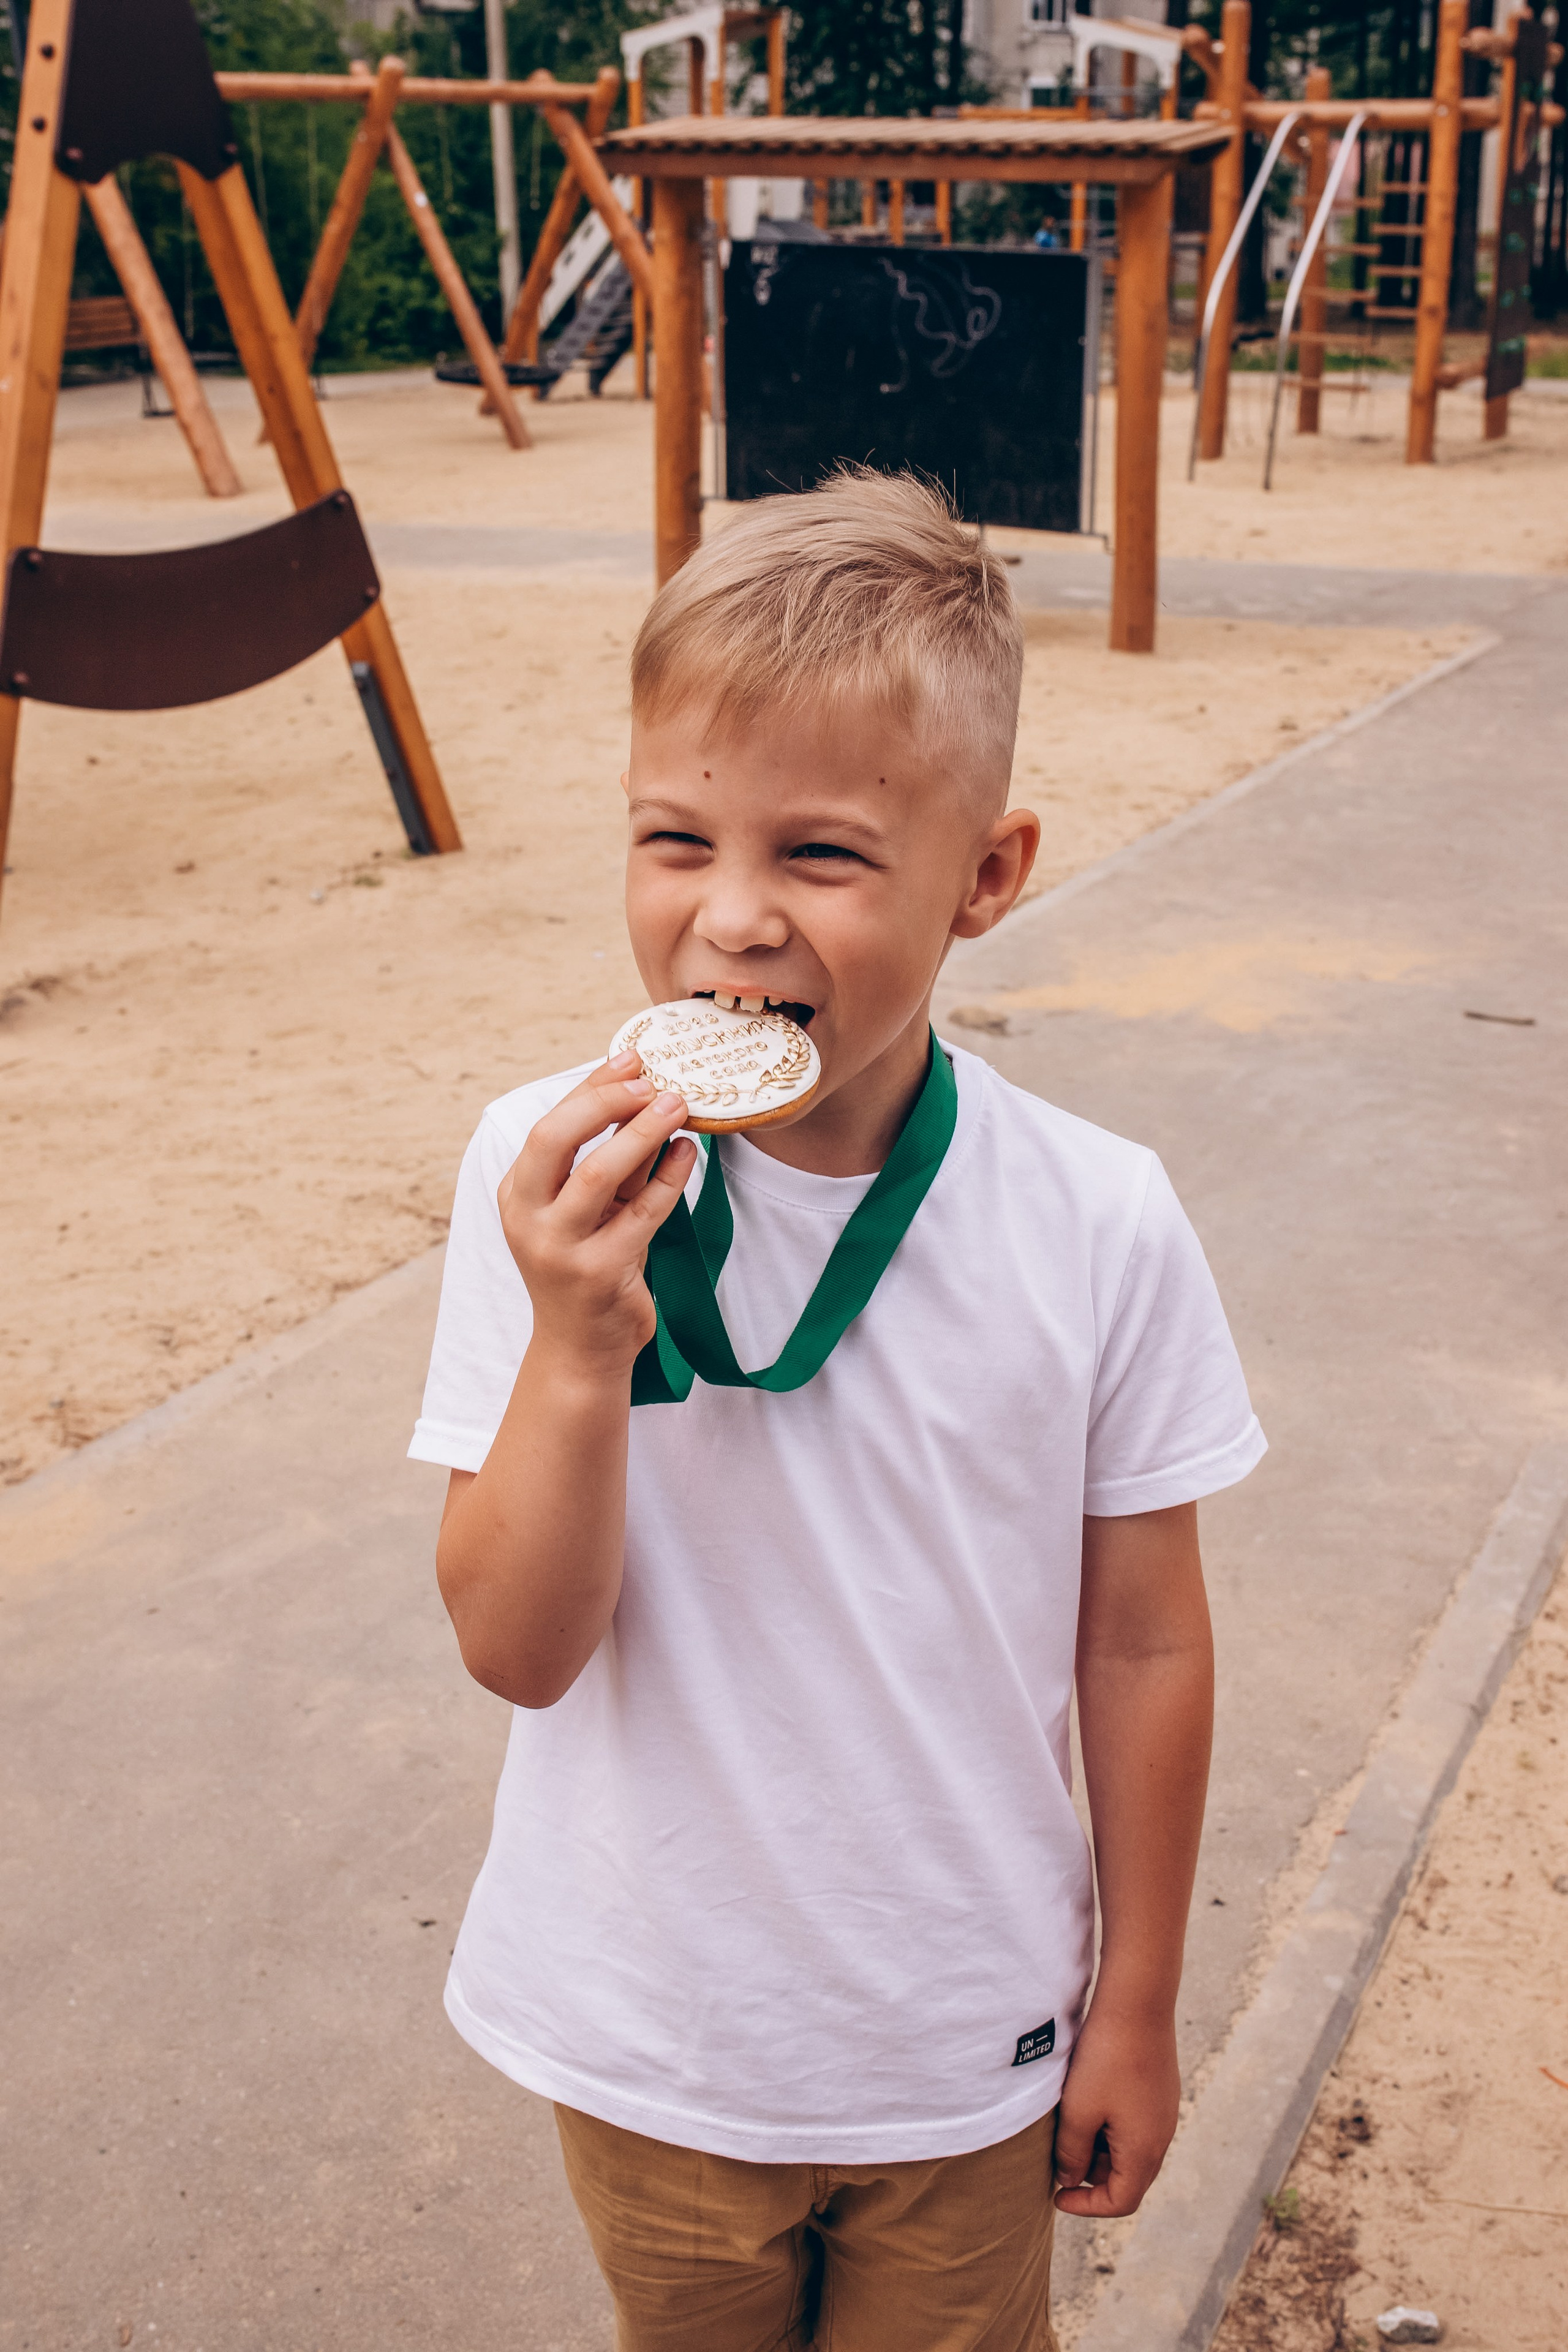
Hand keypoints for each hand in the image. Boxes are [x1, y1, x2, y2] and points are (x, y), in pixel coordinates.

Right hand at [497, 1050, 695, 1376]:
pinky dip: (669, 1178)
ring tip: (678, 1105)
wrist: (580, 1349)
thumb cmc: (586, 1267)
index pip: (549, 1126)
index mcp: (517, 1194)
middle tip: (652, 1081)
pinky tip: (688, 1153)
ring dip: (641, 1133)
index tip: (630, 1058)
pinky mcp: (598, 1273)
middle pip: (556, 1139)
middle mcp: (528, 1218)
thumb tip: (642, 1096)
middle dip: (605, 1101)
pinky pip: (641, 1214)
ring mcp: (559, 1248)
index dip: (590, 1088)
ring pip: (598, 1175)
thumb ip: (606, 1160)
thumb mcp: (587, 1210)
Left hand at [1052, 2003, 1180, 2216]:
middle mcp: (1162, 2137)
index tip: (1056, 2195)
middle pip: (1128, 2178)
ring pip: (1130, 2150)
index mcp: (1145, 2151)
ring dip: (1100, 2150)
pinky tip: (1088, 2101)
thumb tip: (1071, 2180)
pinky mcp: (1160, 2090)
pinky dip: (1110, 2127)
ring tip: (1069, 2125)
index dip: (1086, 2206)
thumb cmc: (1106, 2058)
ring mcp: (1164, 2112)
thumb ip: (1072, 2153)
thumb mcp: (1079, 2111)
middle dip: (1091, 2178)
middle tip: (1059, 2159)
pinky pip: (1136, 2125)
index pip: (1121, 2202)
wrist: (1137, 2002)